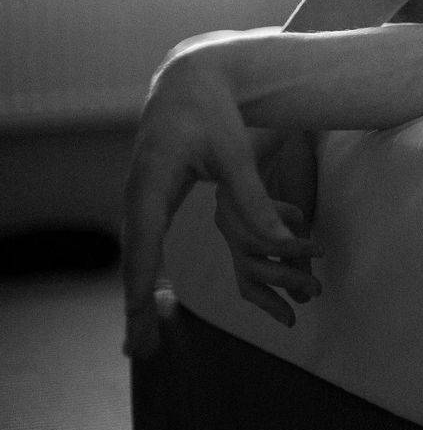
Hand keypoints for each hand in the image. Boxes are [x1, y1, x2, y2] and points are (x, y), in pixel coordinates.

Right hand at [122, 51, 321, 357]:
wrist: (190, 78)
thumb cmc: (213, 112)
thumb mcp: (234, 152)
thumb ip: (253, 199)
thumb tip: (281, 245)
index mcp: (153, 180)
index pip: (145, 241)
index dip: (143, 281)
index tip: (141, 315)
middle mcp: (138, 193)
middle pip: (134, 259)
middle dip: (135, 306)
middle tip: (137, 351)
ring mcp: (140, 196)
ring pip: (137, 255)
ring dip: (138, 297)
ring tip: (138, 342)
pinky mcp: (149, 197)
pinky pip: (144, 244)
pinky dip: (145, 274)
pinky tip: (147, 302)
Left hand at [212, 128, 320, 327]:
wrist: (283, 114)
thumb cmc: (293, 160)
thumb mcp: (299, 215)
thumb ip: (294, 255)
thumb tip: (303, 299)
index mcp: (239, 230)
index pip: (247, 279)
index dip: (266, 302)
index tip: (291, 322)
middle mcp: (226, 220)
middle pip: (247, 269)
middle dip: (280, 287)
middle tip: (315, 292)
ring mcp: (227, 201)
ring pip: (250, 249)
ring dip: (286, 261)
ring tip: (318, 258)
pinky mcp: (236, 181)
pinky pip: (257, 220)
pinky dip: (283, 228)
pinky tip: (306, 225)